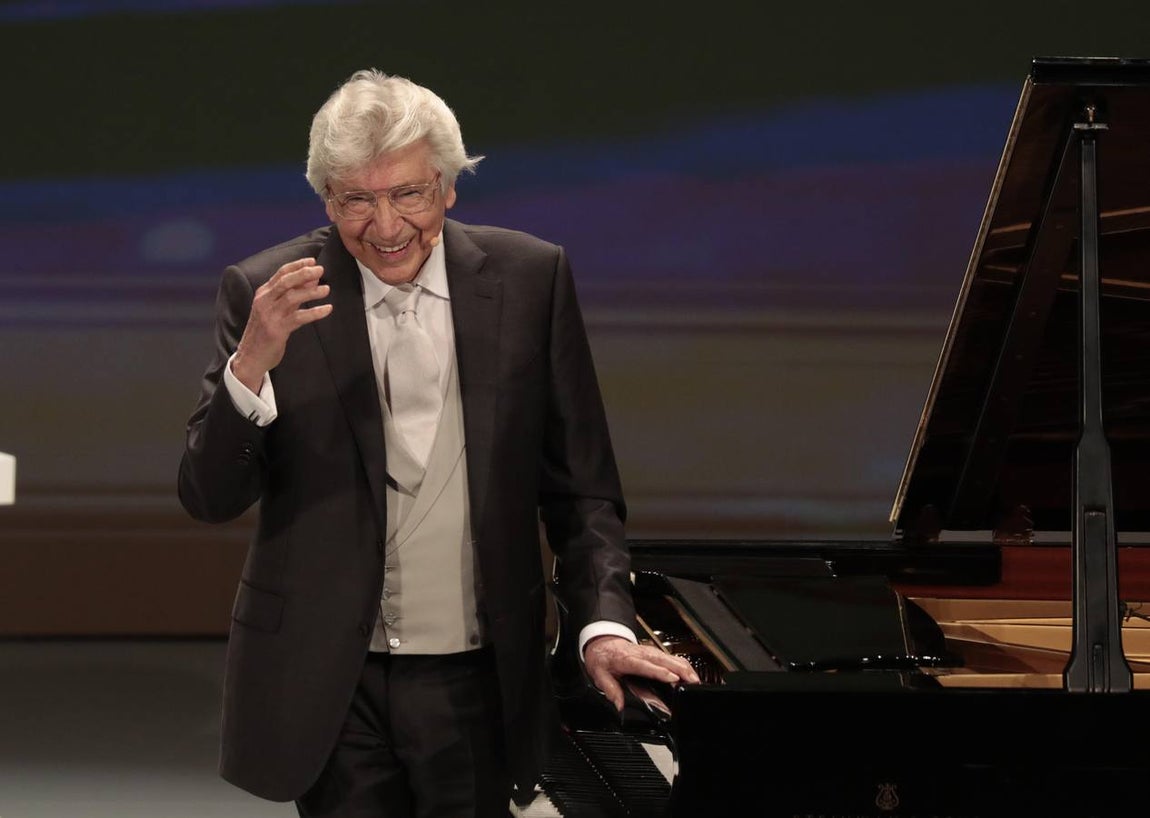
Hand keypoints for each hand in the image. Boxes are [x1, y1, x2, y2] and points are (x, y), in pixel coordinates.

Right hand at [232, 258, 332, 391]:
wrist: (251, 356)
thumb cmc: (266, 331)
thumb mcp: (276, 309)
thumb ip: (292, 294)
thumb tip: (312, 279)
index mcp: (263, 294)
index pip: (281, 273)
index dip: (297, 265)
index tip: (312, 261)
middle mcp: (265, 301)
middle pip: (286, 281)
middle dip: (304, 273)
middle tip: (321, 270)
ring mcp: (270, 315)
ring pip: (292, 297)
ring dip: (311, 292)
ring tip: (327, 289)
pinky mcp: (277, 330)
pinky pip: (299, 317)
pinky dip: (315, 312)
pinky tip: (327, 309)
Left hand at [583, 635, 700, 711]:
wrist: (602, 642)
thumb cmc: (603, 658)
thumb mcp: (599, 675)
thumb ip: (610, 690)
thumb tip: (620, 705)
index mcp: (627, 659)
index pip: (646, 665)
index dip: (660, 672)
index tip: (672, 678)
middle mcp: (641, 653)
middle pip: (664, 660)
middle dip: (680, 670)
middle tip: (692, 681)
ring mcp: (650, 651)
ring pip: (671, 657)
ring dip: (685, 668)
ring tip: (696, 680)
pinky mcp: (655, 652)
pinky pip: (672, 657)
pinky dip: (683, 665)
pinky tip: (691, 674)